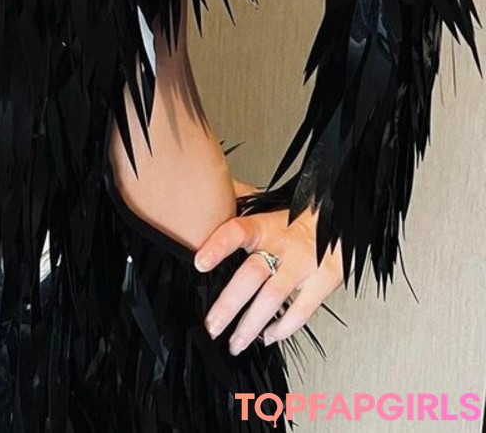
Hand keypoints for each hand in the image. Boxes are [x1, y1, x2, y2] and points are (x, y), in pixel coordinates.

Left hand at [192, 178, 343, 353]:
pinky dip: (283, 328)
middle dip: (229, 304)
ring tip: (235, 343)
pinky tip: (267, 337)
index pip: (236, 231)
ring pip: (273, 298)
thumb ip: (237, 202)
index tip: (199, 263)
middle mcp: (283, 245)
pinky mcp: (325, 280)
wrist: (337, 218)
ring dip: (251, 325)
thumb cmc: (294, 217)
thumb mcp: (265, 205)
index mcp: (264, 225)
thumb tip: (207, 193)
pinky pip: (302, 310)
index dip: (217, 246)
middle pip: (251, 275)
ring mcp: (304, 265)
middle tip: (212, 326)